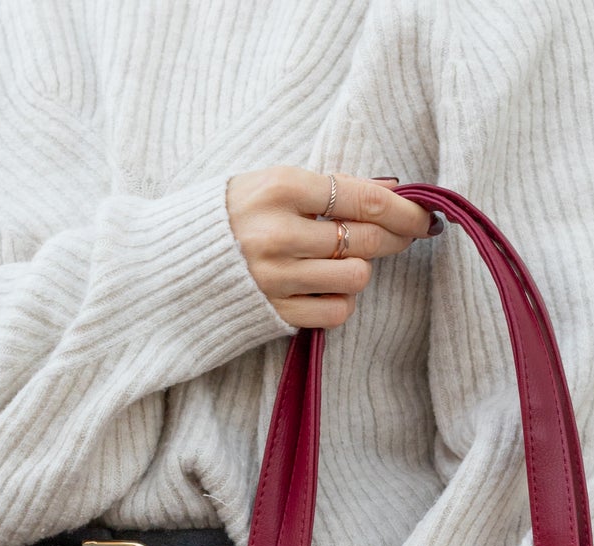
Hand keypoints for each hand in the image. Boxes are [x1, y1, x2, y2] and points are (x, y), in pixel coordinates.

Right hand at [226, 166, 438, 329]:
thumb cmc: (230, 218)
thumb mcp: (271, 185)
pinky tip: (325, 288)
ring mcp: (276, 277)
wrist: (169, 264)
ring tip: (342, 261)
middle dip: (395, 237)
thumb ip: (325, 188)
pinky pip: (337, 312)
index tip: (424, 214)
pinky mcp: (274, 312)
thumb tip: (388, 191)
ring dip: (359, 270)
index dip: (404, 209)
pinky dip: (340, 301)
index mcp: (280, 188)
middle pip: (367, 238)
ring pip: (357, 277)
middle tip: (404, 236)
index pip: (364, 198)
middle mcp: (279, 233)